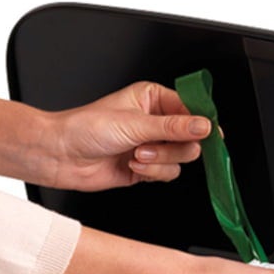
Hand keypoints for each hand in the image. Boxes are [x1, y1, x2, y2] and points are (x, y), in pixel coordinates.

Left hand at [47, 81, 211, 191]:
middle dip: (172, 147)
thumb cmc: (85, 128)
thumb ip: (173, 128)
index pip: (190, 109)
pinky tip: (133, 166)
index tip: (211, 133)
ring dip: (160, 161)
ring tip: (136, 156)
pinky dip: (152, 174)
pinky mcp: (145, 168)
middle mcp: (154, 122)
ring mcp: (151, 146)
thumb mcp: (134, 124)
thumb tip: (203, 125)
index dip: (201, 121)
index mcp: (152, 99)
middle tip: (154, 145)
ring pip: (180, 159)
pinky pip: (167, 174)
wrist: (62, 155)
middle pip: (190, 137)